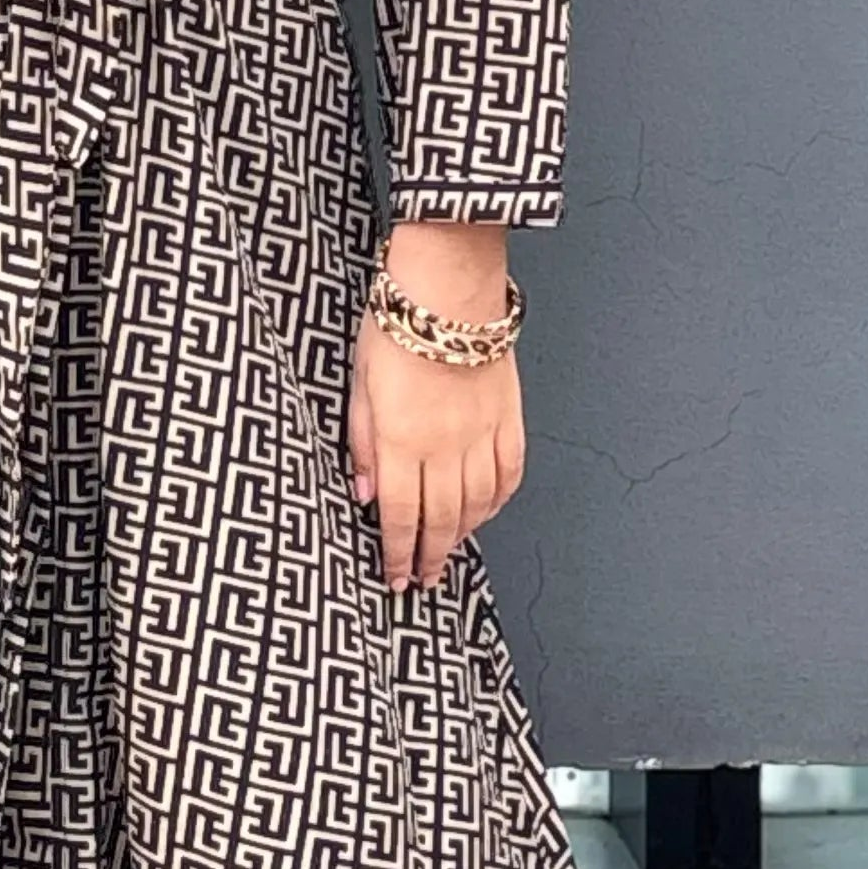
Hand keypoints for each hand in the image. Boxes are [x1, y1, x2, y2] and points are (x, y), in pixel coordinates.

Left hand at [346, 222, 525, 593]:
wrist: (449, 288)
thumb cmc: (396, 324)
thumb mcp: (358, 382)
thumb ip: (361, 441)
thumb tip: (361, 491)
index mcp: (400, 441)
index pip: (398, 515)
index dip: (397, 553)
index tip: (395, 577)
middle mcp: (443, 448)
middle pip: (439, 520)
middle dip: (429, 557)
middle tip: (423, 580)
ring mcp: (480, 435)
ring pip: (476, 504)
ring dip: (462, 535)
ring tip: (450, 552)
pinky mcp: (507, 418)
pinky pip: (508, 473)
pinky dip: (498, 500)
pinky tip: (488, 510)